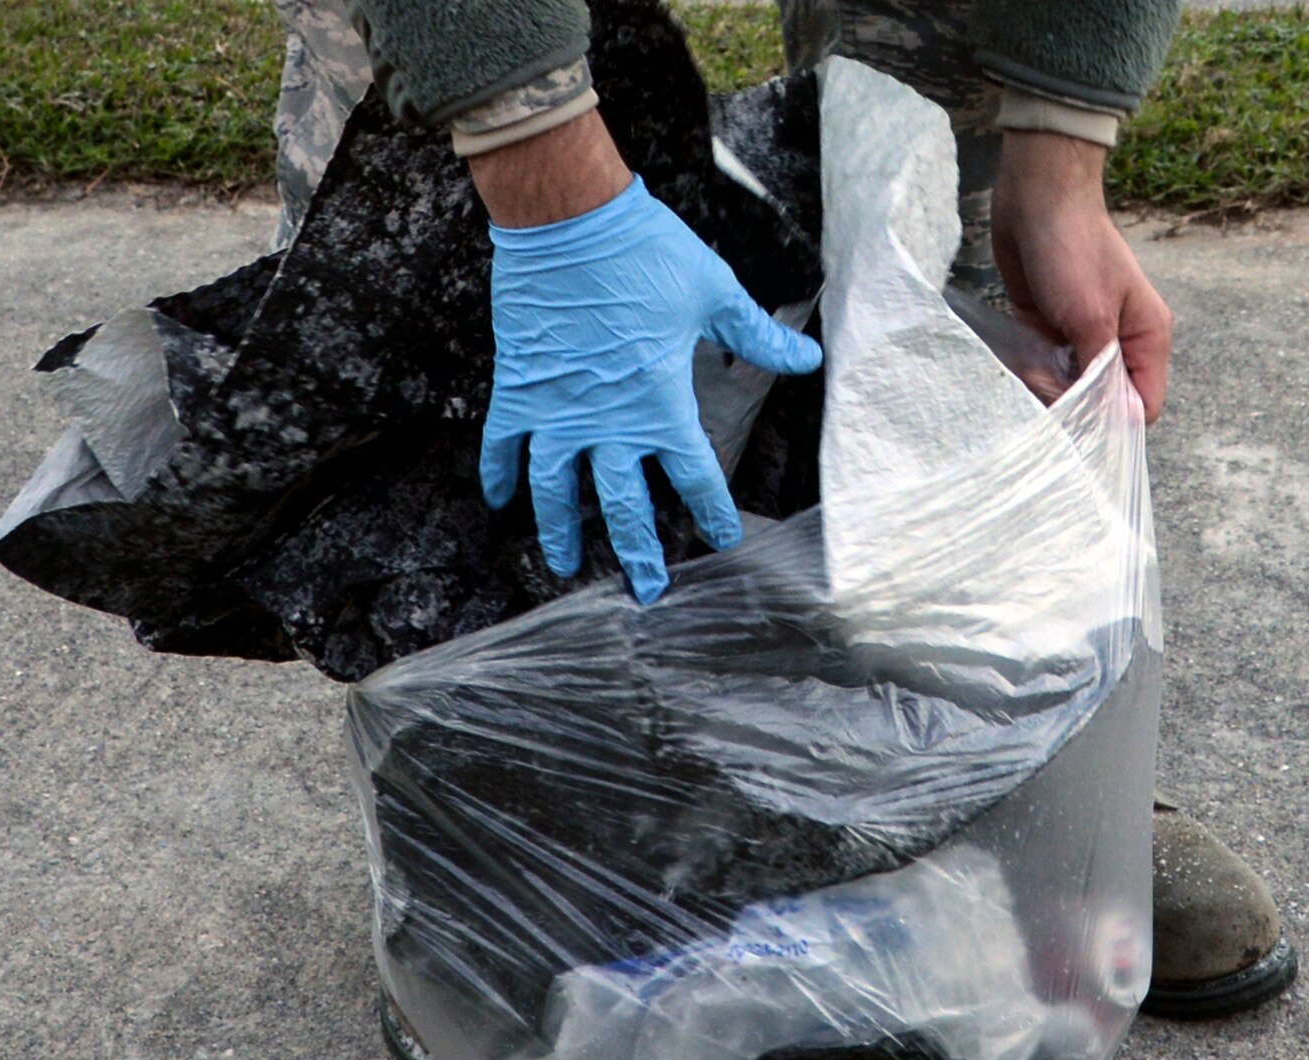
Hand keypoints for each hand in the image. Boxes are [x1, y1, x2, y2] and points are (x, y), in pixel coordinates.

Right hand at [471, 121, 821, 603]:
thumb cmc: (645, 252)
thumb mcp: (714, 293)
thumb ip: (758, 337)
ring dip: (560, 533)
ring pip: (556, 491)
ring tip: (564, 568)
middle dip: (638, 554)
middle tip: (647, 591)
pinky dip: (499, 476)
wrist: (567, 220)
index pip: (695, 478)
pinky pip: (502, 446)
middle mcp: (607, 422)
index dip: (711, 514)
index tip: (722, 541)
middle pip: (623, 507)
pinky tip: (500, 503)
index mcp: (661, 404)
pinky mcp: (517, 389)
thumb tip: (809, 362)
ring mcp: (556, 411)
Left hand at [990, 129, 1172, 418]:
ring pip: (1069, 387)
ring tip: (1030, 359)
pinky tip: (1020, 351)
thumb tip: (1118, 423)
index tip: (1084, 426)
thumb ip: (1102, 374)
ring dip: (1045, 383)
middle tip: (1046, 382)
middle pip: (1103, 401)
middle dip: (1073, 402)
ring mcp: (1084, 335)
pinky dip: (1029, 367)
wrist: (1036, 199)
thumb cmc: (1072, 250)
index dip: (1116, 423)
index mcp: (1146, 337)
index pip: (1143, 404)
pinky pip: (1043, 367)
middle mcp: (1120, 341)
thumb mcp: (1091, 317)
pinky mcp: (1051, 329)